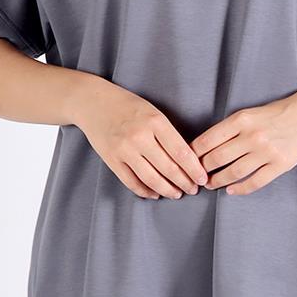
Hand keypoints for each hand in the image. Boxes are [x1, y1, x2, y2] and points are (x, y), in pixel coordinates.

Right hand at [75, 79, 207, 199]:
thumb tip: (187, 160)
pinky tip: (155, 193)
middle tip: (193, 189)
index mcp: (155, 121)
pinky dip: (145, 191)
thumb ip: (167, 134)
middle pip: (169, 168)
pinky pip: (131, 182)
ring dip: (167, 190)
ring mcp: (124, 149)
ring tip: (177, 194)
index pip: (181, 152)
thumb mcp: (152, 112)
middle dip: (184, 182)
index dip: (194, 169)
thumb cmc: (128, 106)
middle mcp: (140, 136)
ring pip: (151, 179)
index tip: (202, 179)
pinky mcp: (112, 160)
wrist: (93, 102)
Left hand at [190, 92, 296, 195]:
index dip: (193, 154)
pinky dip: (240, 189)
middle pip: (217, 158)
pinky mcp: (280, 165)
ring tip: (210, 185)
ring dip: (217, 181)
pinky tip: (231, 190)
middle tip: (195, 177)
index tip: (186, 161)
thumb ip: (229, 129)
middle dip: (202, 170)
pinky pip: (255, 181)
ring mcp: (267, 152)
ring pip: (234, 172)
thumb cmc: (275, 114)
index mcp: (241, 120)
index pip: (208, 140)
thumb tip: (204, 147)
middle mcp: (253, 136)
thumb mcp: (249, 114)